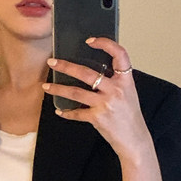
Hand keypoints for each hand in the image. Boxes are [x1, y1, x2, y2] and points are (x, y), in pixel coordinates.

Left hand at [42, 38, 149, 159]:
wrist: (134, 139)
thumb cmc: (130, 116)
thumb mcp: (128, 93)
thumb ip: (114, 81)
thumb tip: (93, 71)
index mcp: (125, 81)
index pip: (119, 54)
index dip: (105, 44)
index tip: (90, 41)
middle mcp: (115, 90)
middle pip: (87, 73)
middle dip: (66, 66)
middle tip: (52, 62)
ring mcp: (105, 104)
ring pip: (76, 92)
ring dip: (58, 89)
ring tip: (46, 86)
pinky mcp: (97, 118)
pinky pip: (77, 113)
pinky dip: (67, 113)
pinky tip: (60, 111)